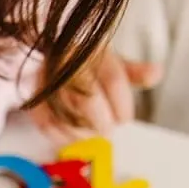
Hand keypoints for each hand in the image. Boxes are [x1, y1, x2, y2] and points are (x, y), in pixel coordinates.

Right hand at [29, 53, 162, 144]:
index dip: (122, 105)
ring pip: (66, 113)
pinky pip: (46, 123)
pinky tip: (73, 139)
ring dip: (83, 132)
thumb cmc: (84, 63)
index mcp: (92, 48)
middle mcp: (68, 61)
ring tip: (92, 135)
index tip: (125, 118)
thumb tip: (157, 73)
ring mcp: (47, 79)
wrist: (45, 51)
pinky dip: (61, 137)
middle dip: (102, 122)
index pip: (113, 79)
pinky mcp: (32, 97)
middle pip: (88, 99)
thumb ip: (133, 72)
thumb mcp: (111, 61)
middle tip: (108, 131)